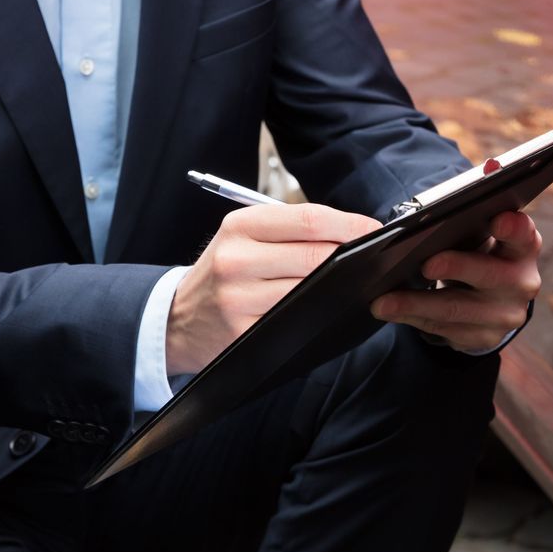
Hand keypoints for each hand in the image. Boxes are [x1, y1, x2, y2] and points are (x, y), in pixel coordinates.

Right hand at [166, 202, 382, 375]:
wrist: (178, 319)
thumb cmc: (225, 270)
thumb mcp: (244, 237)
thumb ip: (291, 230)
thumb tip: (353, 232)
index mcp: (240, 226)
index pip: (309, 219)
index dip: (350, 224)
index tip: (374, 230)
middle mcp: (236, 259)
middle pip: (315, 256)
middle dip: (351, 256)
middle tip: (372, 256)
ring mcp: (238, 299)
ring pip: (310, 289)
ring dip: (338, 286)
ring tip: (352, 280)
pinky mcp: (243, 332)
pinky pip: (296, 320)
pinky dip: (317, 312)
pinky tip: (325, 306)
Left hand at [369, 210, 541, 352]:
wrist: (491, 298)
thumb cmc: (479, 249)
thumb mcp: (482, 229)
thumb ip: (480, 205)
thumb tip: (492, 167)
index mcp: (524, 245)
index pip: (524, 234)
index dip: (513, 227)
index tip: (497, 219)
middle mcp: (523, 282)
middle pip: (489, 276)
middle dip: (456, 269)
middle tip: (424, 263)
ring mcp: (505, 314)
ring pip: (458, 310)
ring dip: (417, 304)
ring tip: (382, 300)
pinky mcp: (483, 337)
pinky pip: (444, 330)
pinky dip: (414, 319)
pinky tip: (390, 311)